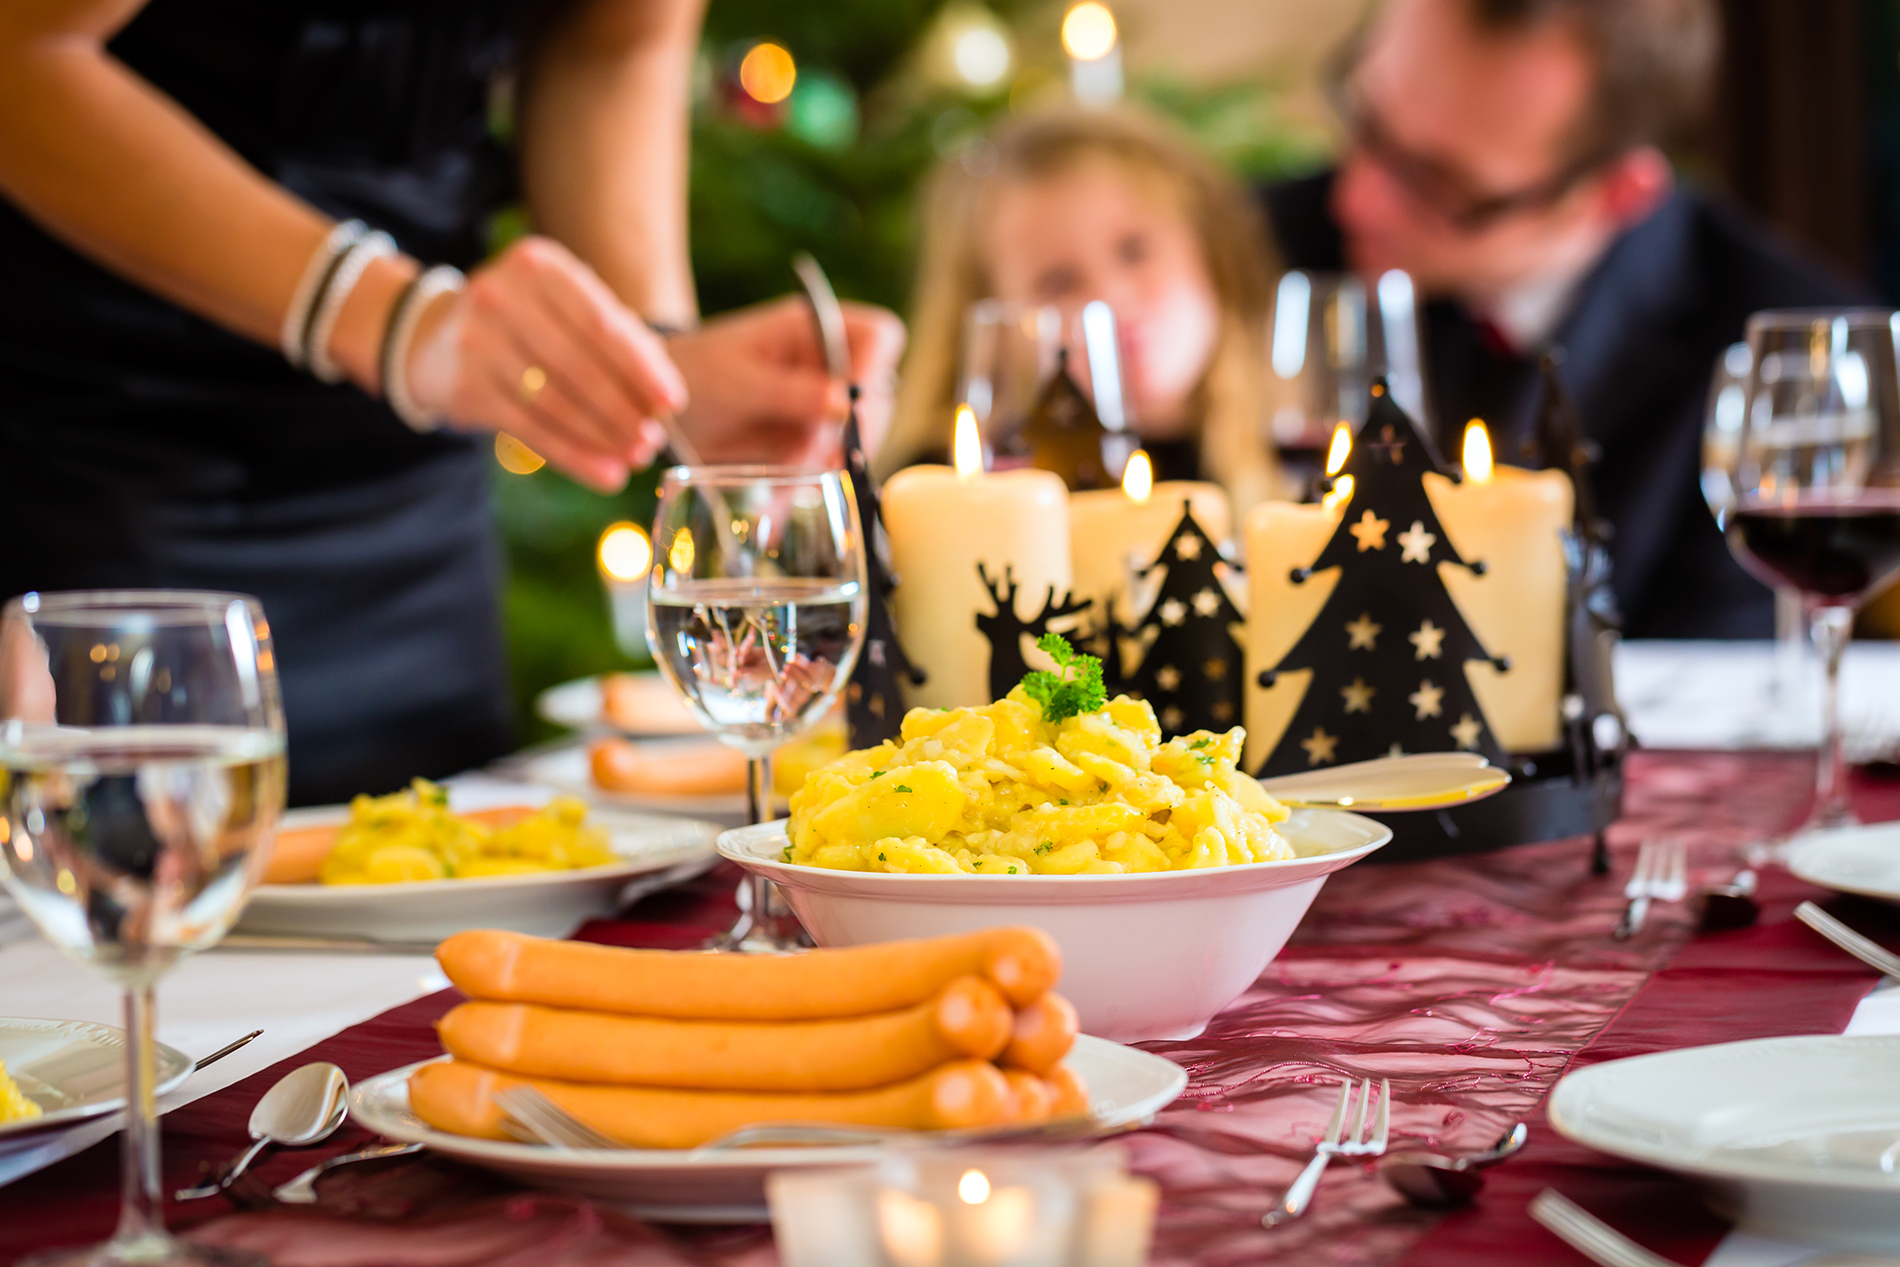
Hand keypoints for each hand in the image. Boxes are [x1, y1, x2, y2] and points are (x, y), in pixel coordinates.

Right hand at [403, 236, 684, 491]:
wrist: (437, 337)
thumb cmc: (527, 323)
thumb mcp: (566, 311)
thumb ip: (618, 340)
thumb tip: (664, 397)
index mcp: (539, 265)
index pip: (601, 323)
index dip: (641, 367)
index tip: (672, 402)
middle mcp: (502, 296)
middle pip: (579, 365)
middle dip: (624, 410)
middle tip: (653, 441)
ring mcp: (476, 340)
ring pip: (555, 402)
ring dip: (602, 437)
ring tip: (634, 458)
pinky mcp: (464, 386)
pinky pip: (529, 429)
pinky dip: (573, 456)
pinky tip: (605, 474)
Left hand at [664, 295, 905, 466]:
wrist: (656, 406)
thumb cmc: (694, 371)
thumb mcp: (739, 381)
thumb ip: (791, 391)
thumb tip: (845, 404)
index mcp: (815, 329)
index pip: (876, 337)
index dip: (874, 370)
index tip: (852, 410)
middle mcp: (829, 364)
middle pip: (875, 397)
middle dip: (852, 434)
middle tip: (823, 460)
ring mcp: (822, 403)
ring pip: (855, 437)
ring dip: (827, 465)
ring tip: (786, 484)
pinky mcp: (809, 438)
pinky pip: (825, 463)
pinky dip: (806, 483)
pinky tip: (778, 500)